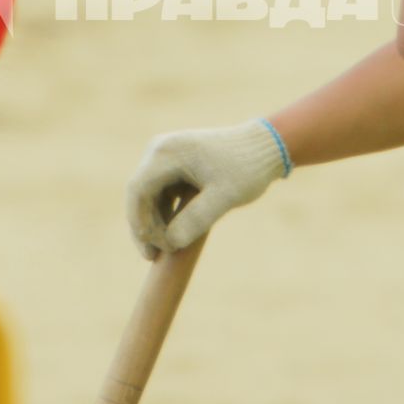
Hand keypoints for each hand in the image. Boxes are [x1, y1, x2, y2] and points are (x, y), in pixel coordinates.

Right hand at [125, 120, 289, 258]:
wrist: (265, 147)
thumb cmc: (246, 168)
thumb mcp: (225, 196)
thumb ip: (198, 218)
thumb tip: (171, 243)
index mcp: (168, 152)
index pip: (138, 190)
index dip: (138, 223)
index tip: (151, 249)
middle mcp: (160, 150)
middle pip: (138, 194)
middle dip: (144, 227)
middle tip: (154, 256)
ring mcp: (165, 157)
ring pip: (147, 196)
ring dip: (152, 223)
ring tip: (165, 250)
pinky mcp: (173, 166)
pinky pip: (159, 193)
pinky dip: (163, 215)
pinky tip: (171, 236)